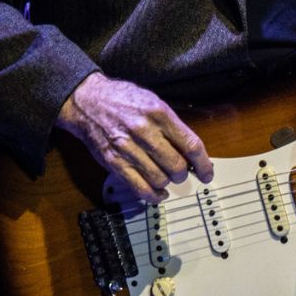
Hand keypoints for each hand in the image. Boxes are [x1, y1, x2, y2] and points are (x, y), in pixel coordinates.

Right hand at [57, 72, 213, 202]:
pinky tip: (158, 193)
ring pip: (160, 179)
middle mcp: (144, 131)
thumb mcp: (153, 102)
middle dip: (184, 174)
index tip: (207, 173)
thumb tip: (192, 151)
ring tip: (167, 178)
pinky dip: (153, 195)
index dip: (203, 163)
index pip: (191, 144)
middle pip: (176, 166)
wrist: (87, 101)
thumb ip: (172, 125)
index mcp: (159, 113)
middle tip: (182, 172)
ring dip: (168, 183)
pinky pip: (139, 187)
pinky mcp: (114, 162)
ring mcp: (128, 148)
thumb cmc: (123, 100)